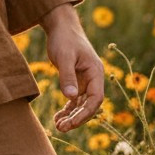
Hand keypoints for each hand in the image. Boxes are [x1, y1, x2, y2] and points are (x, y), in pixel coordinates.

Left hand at [40, 3, 103, 132]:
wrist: (60, 26)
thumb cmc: (64, 38)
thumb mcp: (64, 56)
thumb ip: (68, 76)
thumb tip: (71, 98)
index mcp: (96, 72)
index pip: (96, 98)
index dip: (86, 113)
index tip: (72, 122)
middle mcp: (93, 78)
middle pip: (89, 104)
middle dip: (77, 118)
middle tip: (62, 128)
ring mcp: (85, 80)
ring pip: (81, 104)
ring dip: (72, 116)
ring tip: (58, 126)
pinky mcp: (76, 80)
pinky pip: (74, 99)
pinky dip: (67, 109)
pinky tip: (58, 118)